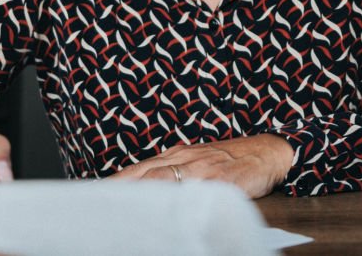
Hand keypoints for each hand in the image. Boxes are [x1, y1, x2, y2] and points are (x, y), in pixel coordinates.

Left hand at [110, 134, 293, 197]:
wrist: (269, 151)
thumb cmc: (232, 160)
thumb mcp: (198, 161)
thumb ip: (174, 173)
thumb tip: (146, 194)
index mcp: (176, 155)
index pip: (138, 170)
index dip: (115, 183)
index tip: (93, 196)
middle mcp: (184, 158)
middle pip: (143, 173)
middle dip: (118, 189)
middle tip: (96, 206)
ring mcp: (201, 168)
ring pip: (161, 179)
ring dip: (139, 192)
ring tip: (119, 210)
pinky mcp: (220, 179)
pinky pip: (192, 190)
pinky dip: (174, 198)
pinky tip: (164, 210)